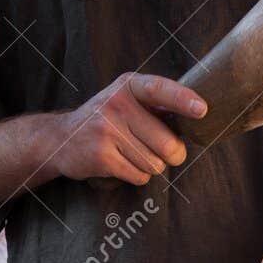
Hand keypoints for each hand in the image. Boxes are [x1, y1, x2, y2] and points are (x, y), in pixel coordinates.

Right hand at [53, 72, 206, 185]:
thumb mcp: (126, 99)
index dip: (183, 100)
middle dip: (173, 154)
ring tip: (133, 153)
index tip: (202, 110)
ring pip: (155, 164)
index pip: (159, 90)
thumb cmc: (106, 119)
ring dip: (152, 165)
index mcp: (129, 86)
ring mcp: (107, 131)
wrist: (60, 138)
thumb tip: (198, 116)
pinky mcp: (102, 156)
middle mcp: (117, 104)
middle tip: (166, 152)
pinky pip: (140, 176)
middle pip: (167, 144)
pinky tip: (122, 162)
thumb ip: (156, 104)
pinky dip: (137, 175)